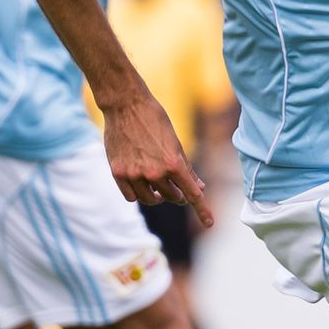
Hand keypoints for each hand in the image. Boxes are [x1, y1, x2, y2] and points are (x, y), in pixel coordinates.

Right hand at [104, 89, 212, 227]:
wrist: (125, 105)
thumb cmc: (154, 119)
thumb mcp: (175, 142)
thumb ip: (186, 168)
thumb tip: (198, 187)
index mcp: (174, 163)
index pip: (192, 194)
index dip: (202, 210)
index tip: (210, 223)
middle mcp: (155, 172)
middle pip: (172, 197)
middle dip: (177, 194)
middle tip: (175, 187)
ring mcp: (135, 174)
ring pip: (150, 200)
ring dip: (157, 196)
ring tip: (157, 185)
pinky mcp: (118, 173)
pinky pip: (131, 196)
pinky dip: (137, 193)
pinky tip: (140, 183)